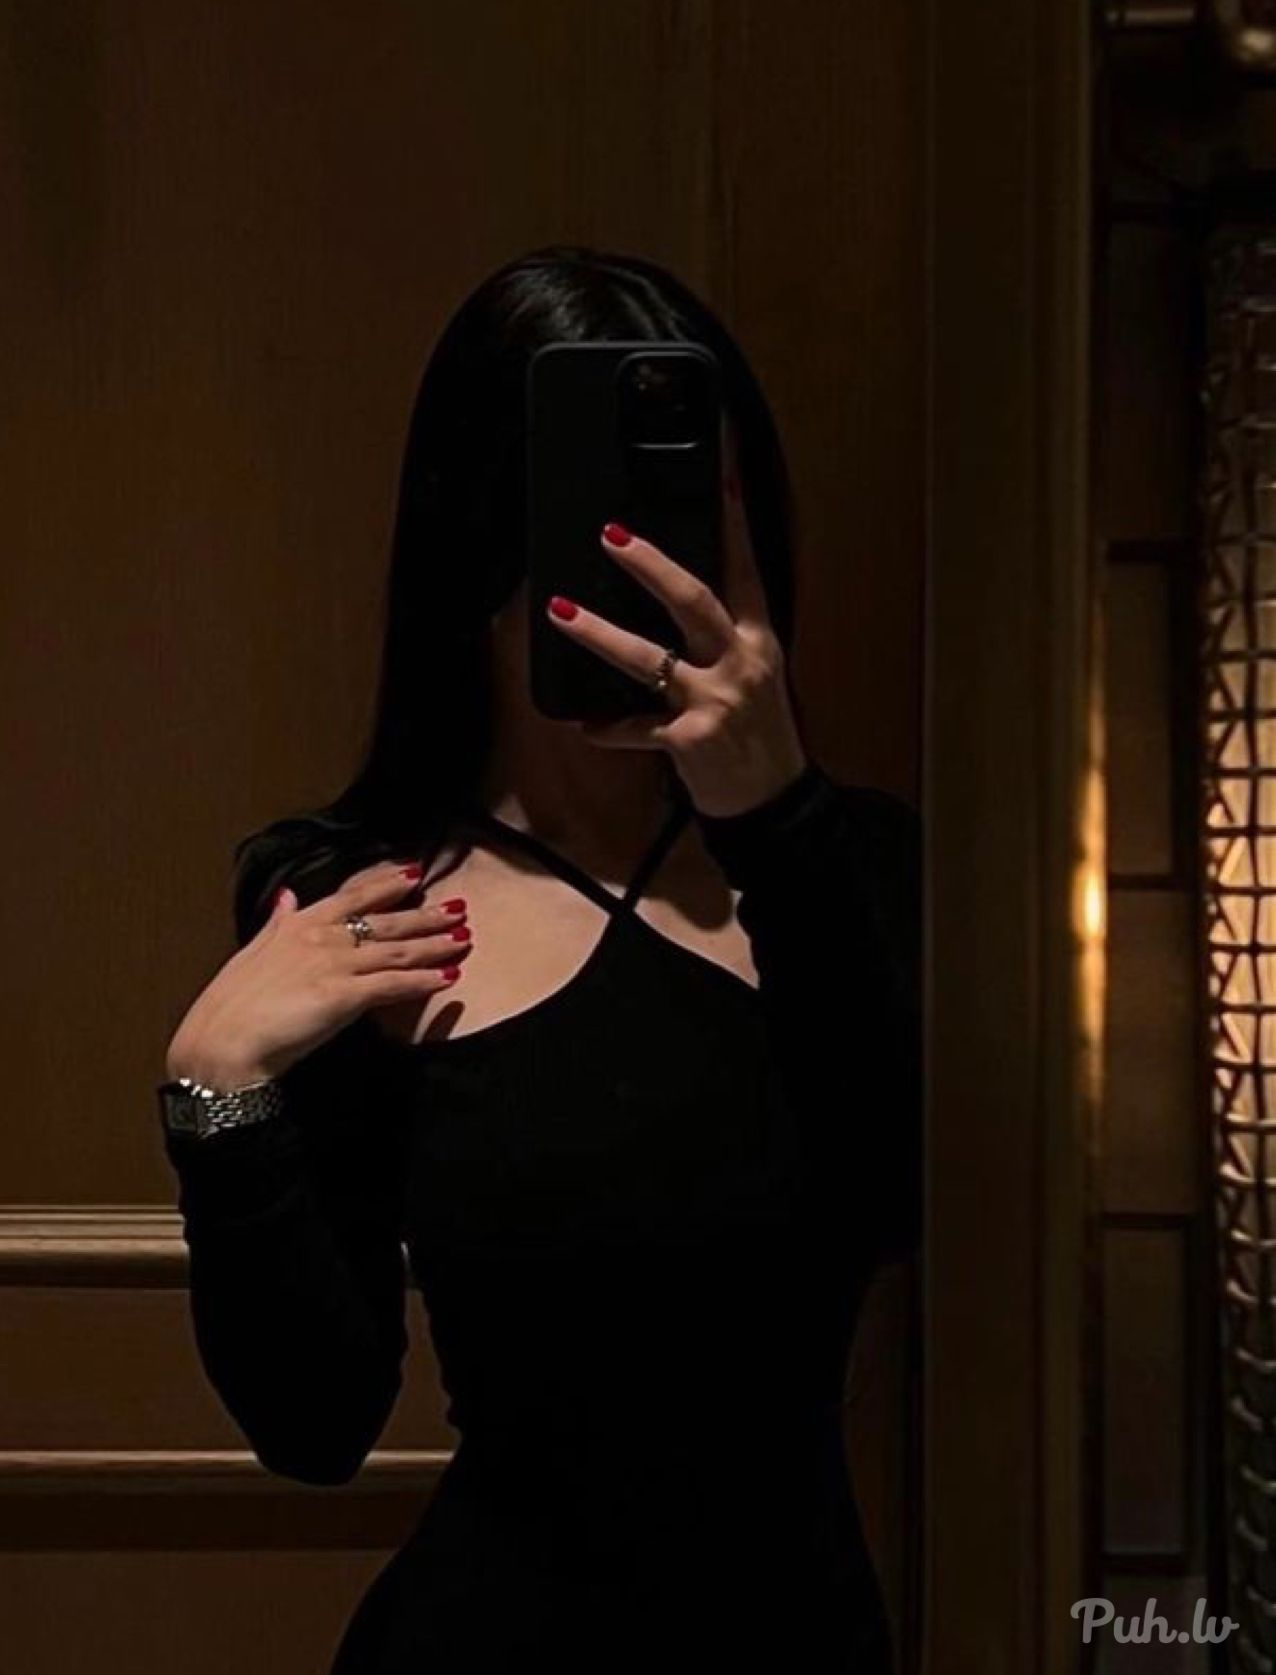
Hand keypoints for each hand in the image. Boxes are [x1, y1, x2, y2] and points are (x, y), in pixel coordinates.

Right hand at [164, 862, 472, 1088]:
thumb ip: (276, 923)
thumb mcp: (253, 952)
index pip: (352, 897)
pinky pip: (393, 984)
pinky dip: (423, 980)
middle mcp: (321, 937)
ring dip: (434, 945)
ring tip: (464, 938)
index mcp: (299, 924)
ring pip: (396, 950)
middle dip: (426, 914)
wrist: (221, 1040)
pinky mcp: (343, 994)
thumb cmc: (231, 1004)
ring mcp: (334, 964)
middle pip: (385, 922)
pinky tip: (447, 978)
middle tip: (458, 907)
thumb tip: (286, 898)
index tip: (414, 873)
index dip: (386, 885)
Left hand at [544, 475, 809, 817]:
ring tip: (560, 613)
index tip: (721, 467)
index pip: (745, 565)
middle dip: (649, 565)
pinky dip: (608, 727)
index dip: (734, 515)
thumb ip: (722, 637)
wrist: (774, 802)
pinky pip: (636, 728)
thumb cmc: (760, 734)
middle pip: (693, 600)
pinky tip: (585, 725)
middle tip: (609, 535)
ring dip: (600, 634)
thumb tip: (673, 591)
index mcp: (758, 639)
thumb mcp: (755, 675)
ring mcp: (714, 701)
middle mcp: (740, 663)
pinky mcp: (688, 740)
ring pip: (648, 659)